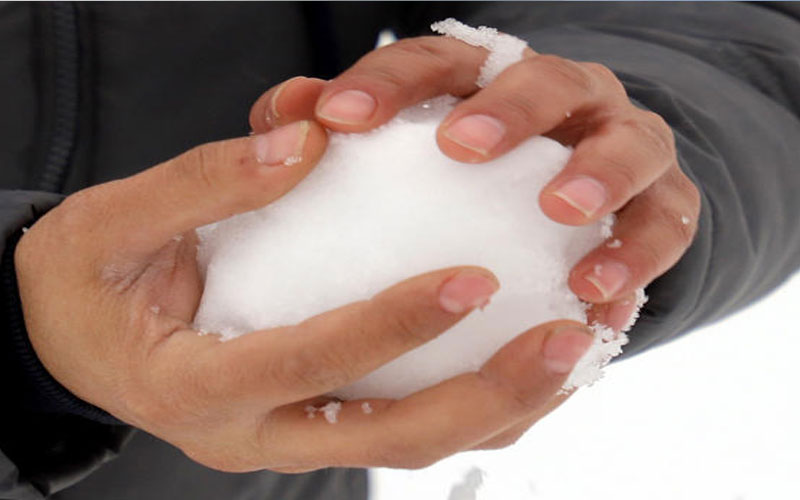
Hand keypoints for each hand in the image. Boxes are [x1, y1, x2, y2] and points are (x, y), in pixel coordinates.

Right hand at [16, 121, 593, 470]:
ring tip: (573, 353)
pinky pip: (404, 427)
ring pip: (409, 447)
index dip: (389, 325)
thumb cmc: (84, 283)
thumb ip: (203, 181)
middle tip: (567, 340)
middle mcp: (250, 434)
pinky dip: (473, 403)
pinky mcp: (311, 428)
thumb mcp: (107, 222)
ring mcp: (286, 442)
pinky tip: (524, 359)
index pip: (306, 361)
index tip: (474, 278)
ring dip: (498, 409)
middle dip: (484, 398)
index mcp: (192, 385)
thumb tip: (303, 140)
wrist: (70, 340)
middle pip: (386, 439)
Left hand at [248, 36, 700, 331]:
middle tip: (463, 147)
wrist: (584, 203)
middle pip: (547, 80)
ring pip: (629, 143)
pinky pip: (667, 223)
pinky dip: (640, 253)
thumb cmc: (472, 187)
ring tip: (563, 211)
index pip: (438, 64)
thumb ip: (346, 134)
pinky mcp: (665, 200)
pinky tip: (600, 296)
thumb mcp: (410, 156)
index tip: (338, 120)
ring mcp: (623, 146)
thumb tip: (282, 124)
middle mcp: (564, 101)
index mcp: (493, 84)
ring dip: (599, 174)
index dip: (389, 84)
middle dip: (510, 107)